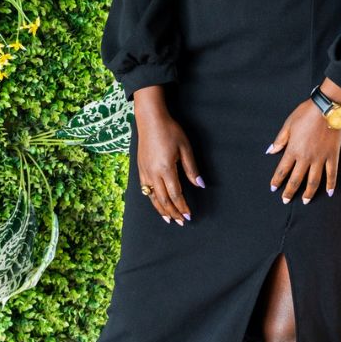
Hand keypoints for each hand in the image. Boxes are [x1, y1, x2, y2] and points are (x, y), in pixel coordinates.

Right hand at [133, 86, 203, 226]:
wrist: (150, 119)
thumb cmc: (170, 131)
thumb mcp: (185, 148)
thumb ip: (191, 169)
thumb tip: (200, 185)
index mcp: (166, 169)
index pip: (176, 195)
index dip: (183, 207)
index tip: (189, 216)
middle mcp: (153, 173)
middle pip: (164, 200)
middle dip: (173, 213)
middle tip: (181, 222)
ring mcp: (145, 172)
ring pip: (152, 197)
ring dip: (161, 210)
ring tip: (168, 219)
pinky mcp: (140, 168)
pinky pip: (145, 189)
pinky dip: (152, 200)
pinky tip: (157, 203)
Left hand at [266, 98, 340, 204]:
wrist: (326, 108)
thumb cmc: (306, 113)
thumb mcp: (288, 124)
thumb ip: (280, 140)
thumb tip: (270, 151)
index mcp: (293, 149)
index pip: (282, 170)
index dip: (277, 180)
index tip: (274, 188)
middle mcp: (306, 157)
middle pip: (296, 179)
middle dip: (290, 191)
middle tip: (285, 200)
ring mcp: (320, 158)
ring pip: (313, 181)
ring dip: (309, 193)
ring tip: (305, 201)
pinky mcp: (333, 156)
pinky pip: (332, 173)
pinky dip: (331, 184)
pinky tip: (329, 192)